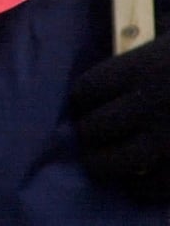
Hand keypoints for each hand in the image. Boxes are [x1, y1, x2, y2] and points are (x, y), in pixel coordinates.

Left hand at [69, 34, 169, 201]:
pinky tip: (138, 178)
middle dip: (89, 134)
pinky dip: (138, 186)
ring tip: (104, 162)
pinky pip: (152, 187)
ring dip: (104, 164)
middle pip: (93, 129)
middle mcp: (153, 103)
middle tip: (92, 136)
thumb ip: (151, 48)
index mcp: (146, 67)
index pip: (88, 89)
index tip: (85, 105)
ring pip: (115, 163)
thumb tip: (122, 69)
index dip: (82, 100)